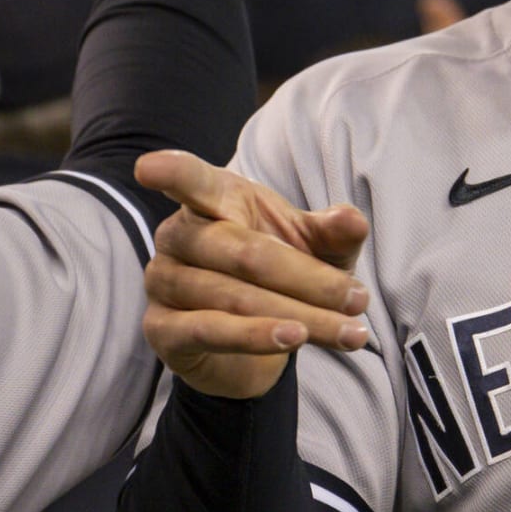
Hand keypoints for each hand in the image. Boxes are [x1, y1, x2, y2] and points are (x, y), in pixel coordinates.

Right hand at [136, 150, 371, 398]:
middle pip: (245, 254)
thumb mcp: (316, 248)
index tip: (150, 168)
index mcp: (212, 200)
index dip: (173, 172)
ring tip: (350, 332)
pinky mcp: (162, 329)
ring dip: (301, 316)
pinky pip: (209, 330)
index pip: (191, 181)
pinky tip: (294, 340)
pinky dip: (256, 336)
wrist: (256, 343)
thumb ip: (332, 232)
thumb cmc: (283, 273)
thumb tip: (353, 220)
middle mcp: (178, 235)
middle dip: (309, 280)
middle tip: (360, 299)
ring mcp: (164, 282)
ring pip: (235, 298)